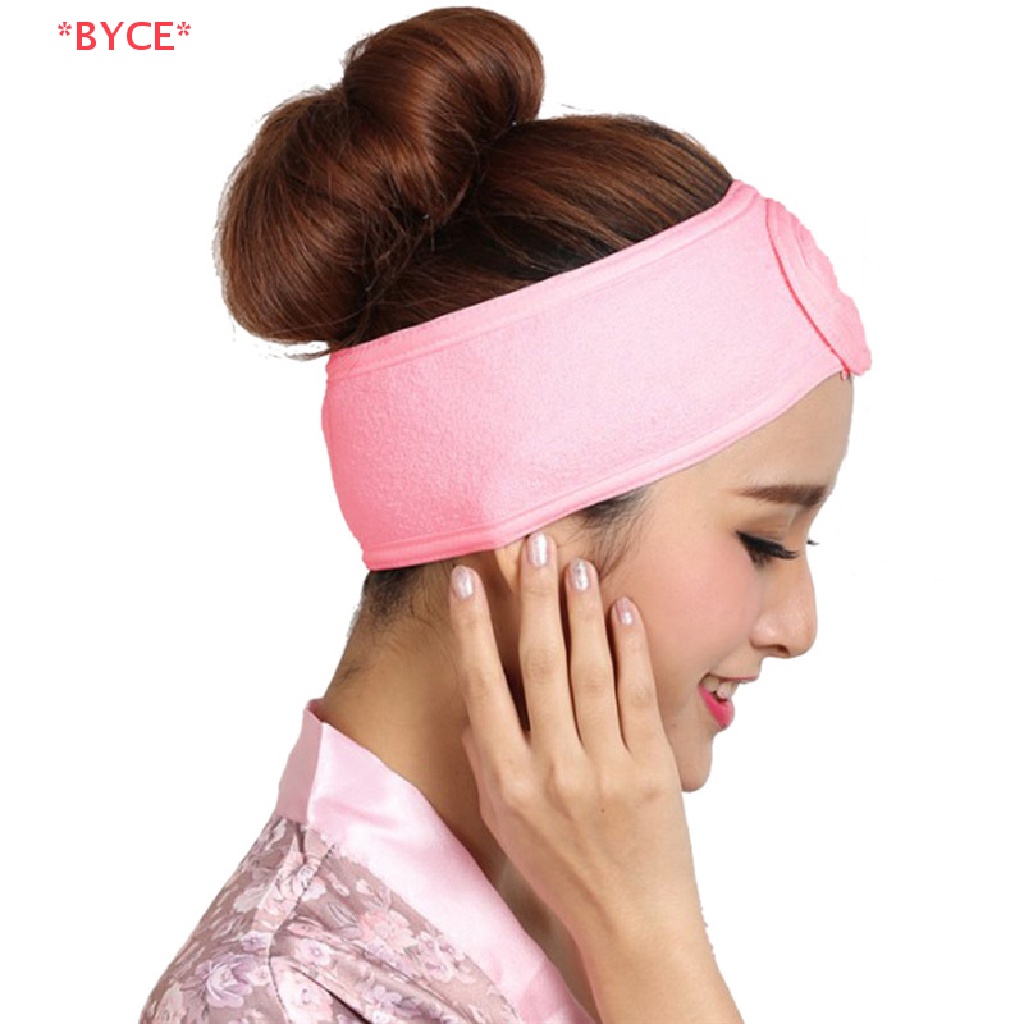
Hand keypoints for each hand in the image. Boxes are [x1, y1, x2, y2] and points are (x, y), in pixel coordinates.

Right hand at [448, 531, 705, 954]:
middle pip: (538, 664)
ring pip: (589, 670)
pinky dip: (630, 647)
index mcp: (507, 781)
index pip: (482, 686)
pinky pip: (638, 694)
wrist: (632, 921)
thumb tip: (477, 700)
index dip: (472, 628)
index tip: (467, 579)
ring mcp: (605, 768)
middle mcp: (552, 769)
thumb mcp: (504, 821)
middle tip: (533, 544)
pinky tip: (623, 609)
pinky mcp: (652, 768)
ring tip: (576, 564)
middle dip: (534, 597)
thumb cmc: (562, 869)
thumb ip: (486, 758)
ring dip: (580, 610)